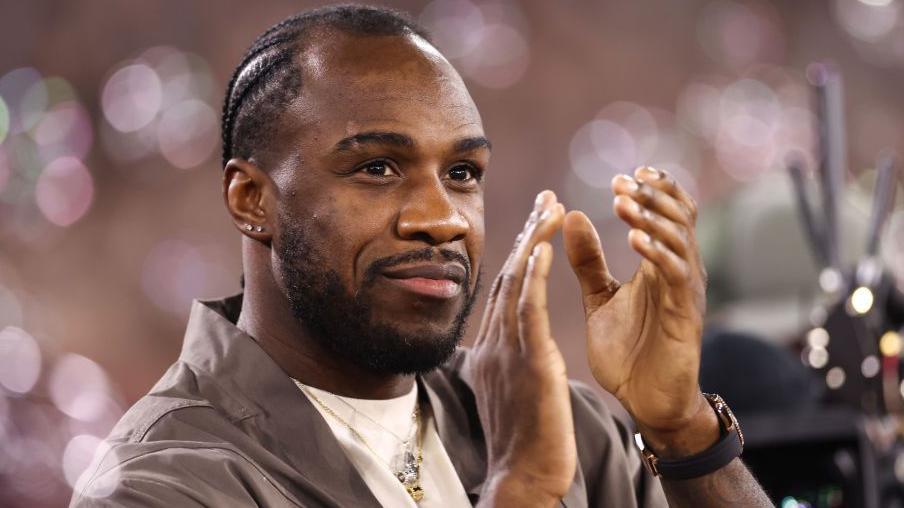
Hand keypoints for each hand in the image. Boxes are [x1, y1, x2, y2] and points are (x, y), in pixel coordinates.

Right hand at [466, 190, 573, 506]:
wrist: (523, 477)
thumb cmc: (522, 441)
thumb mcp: (508, 392)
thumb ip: (504, 362)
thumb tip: (498, 346)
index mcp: (490, 351)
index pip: (505, 292)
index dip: (520, 254)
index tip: (536, 225)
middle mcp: (493, 345)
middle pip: (508, 278)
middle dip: (528, 235)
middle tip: (546, 199)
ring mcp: (507, 353)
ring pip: (517, 286)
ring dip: (533, 243)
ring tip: (550, 208)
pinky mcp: (528, 364)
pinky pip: (527, 312)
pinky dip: (532, 277)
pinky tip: (541, 249)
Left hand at [563, 166, 716, 456]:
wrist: (644, 402)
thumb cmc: (628, 351)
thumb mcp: (599, 297)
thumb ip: (588, 260)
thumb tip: (570, 215)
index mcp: (660, 264)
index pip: (668, 213)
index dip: (652, 190)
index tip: (623, 175)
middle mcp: (680, 271)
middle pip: (679, 217)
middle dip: (651, 195)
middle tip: (621, 183)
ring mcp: (685, 292)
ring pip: (680, 240)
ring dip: (652, 218)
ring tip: (623, 203)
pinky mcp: (685, 316)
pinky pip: (678, 275)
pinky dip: (658, 253)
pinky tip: (635, 239)